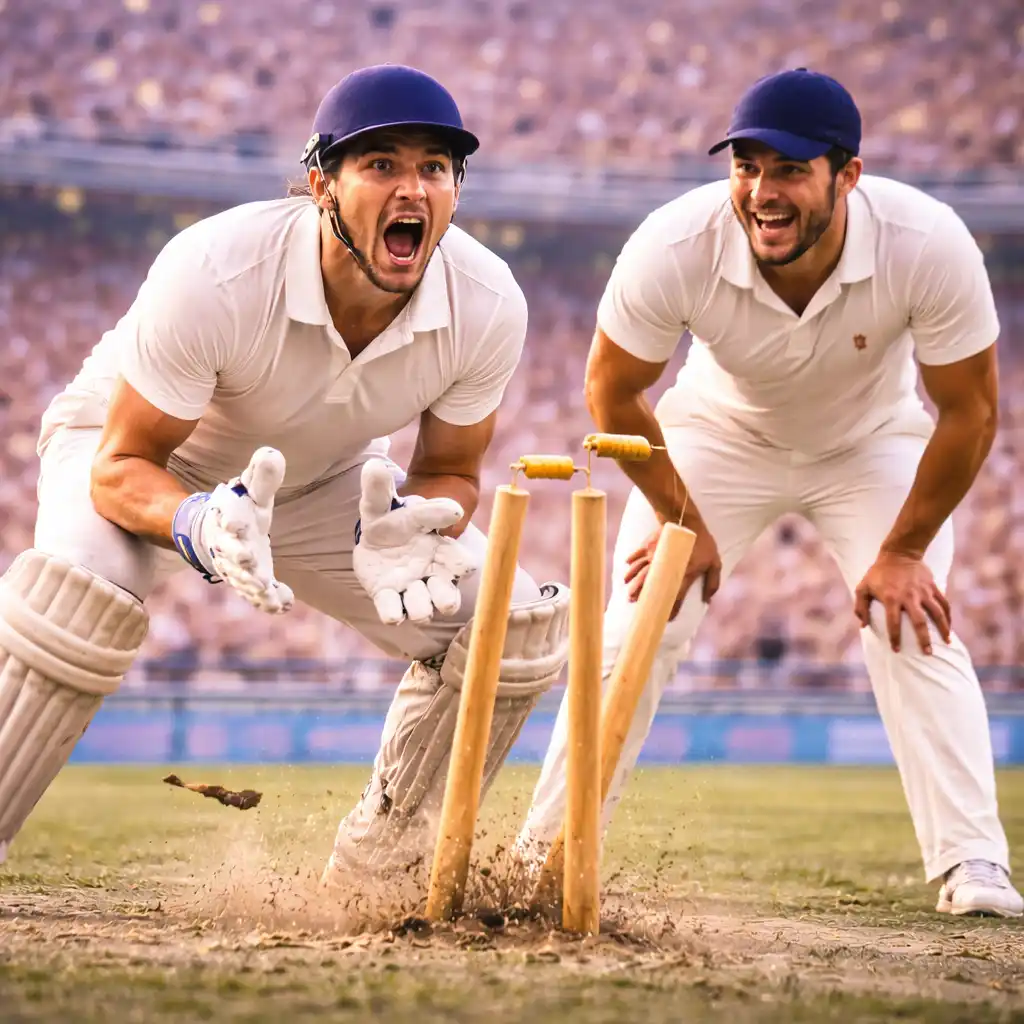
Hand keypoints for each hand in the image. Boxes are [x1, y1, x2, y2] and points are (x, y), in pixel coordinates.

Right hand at [198, 447, 293, 613]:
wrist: (218, 535)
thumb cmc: (241, 509)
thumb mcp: (251, 492)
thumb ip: (262, 476)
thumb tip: (273, 454)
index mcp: (229, 520)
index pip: (228, 520)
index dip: (232, 522)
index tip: (237, 523)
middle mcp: (229, 547)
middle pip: (231, 553)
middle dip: (239, 557)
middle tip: (250, 561)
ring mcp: (238, 569)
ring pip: (243, 579)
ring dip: (254, 585)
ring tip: (267, 590)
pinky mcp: (250, 584)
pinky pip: (257, 596)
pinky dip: (269, 601)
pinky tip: (283, 604)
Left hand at [353, 459, 477, 624]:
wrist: (375, 540)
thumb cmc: (390, 520)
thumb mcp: (382, 503)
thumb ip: (381, 489)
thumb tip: (373, 466)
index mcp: (441, 552)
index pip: (462, 564)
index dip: (463, 565)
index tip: (462, 562)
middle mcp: (431, 575)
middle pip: (449, 596)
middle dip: (446, 599)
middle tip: (435, 589)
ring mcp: (410, 589)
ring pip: (425, 609)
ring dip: (422, 608)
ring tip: (413, 597)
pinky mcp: (388, 598)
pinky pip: (394, 612)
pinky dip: (394, 614)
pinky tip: (392, 612)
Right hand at [624, 518, 720, 618]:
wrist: (685, 518)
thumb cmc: (702, 541)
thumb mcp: (714, 562)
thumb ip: (712, 582)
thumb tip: (708, 600)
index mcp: (683, 574)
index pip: (676, 597)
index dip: (671, 609)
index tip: (667, 618)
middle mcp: (665, 567)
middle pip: (650, 585)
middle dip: (642, 596)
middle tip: (635, 603)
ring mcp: (654, 556)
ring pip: (640, 571)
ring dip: (633, 582)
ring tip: (629, 592)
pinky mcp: (648, 545)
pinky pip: (637, 555)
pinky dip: (631, 562)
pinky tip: (626, 567)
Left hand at [853, 550, 950, 654]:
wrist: (899, 553)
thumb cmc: (878, 573)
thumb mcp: (863, 587)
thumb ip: (860, 607)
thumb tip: (863, 626)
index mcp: (891, 598)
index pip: (893, 622)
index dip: (895, 637)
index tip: (897, 650)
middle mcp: (909, 596)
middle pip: (919, 621)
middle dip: (924, 639)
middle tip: (927, 654)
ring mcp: (923, 592)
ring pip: (937, 613)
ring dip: (943, 628)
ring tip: (946, 643)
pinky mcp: (933, 587)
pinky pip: (944, 603)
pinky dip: (948, 616)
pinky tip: (950, 627)